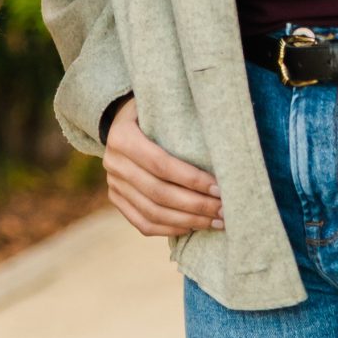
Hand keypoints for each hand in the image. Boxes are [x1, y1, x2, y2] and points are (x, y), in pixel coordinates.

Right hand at [103, 98, 221, 236]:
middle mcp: (113, 161)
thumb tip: (223, 142)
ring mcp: (112, 183)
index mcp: (122, 136)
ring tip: (215, 222)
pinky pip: (142, 223)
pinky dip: (169, 230)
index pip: (161, 164)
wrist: (121, 120)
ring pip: (152, 212)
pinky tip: (192, 227)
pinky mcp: (116, 199)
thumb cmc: (155, 113)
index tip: (219, 189)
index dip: (191, 179)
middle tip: (224, 211)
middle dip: (195, 205)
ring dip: (187, 221)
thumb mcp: (162, 107)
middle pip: (158, 193)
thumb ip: (183, 121)